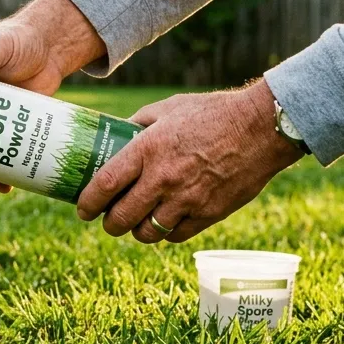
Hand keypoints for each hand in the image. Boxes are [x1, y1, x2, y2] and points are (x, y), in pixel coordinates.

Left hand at [77, 81, 303, 242]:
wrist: (261, 128)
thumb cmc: (212, 113)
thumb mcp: (168, 108)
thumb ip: (139, 123)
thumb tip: (118, 133)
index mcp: (148, 149)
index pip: (105, 185)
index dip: (88, 202)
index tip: (82, 209)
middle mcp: (163, 178)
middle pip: (121, 217)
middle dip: (109, 224)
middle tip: (107, 220)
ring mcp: (186, 199)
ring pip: (147, 233)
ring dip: (136, 231)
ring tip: (135, 223)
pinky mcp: (208, 213)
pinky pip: (175, 235)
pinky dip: (165, 233)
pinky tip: (163, 223)